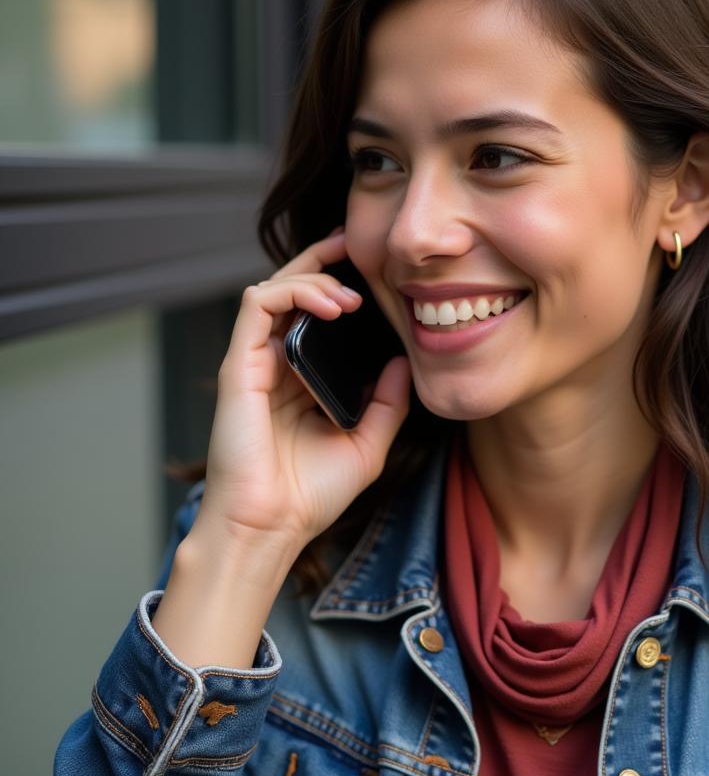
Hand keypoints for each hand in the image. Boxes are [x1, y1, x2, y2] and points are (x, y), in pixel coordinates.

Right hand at [195, 228, 410, 556]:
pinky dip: (294, 291)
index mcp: (301, 379)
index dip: (339, 285)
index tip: (374, 271)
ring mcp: (255, 362)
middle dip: (324, 260)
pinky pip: (258, 304)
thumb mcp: (368, 443)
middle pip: (293, 290)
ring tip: (350, 295)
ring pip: (275, 288)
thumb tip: (402, 360)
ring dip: (314, 277)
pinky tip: (331, 305)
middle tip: (359, 247)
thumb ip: (387, 402)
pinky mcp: (239, 364)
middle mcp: (276, 364)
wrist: (271, 527)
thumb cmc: (311, 494)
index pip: (316, 315)